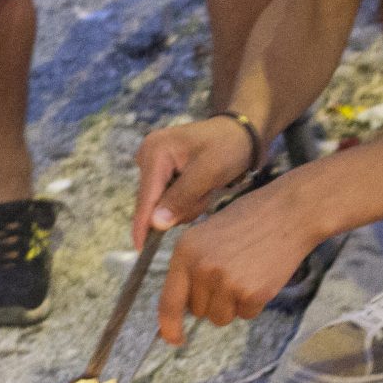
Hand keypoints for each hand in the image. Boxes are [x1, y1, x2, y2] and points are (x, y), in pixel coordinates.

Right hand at [133, 117, 258, 245]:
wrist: (241, 133)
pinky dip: (189, 199)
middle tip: (207, 191)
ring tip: (207, 186)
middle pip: (155, 202)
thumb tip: (155, 223)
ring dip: (189, 203)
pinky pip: (171, 199)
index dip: (143, 224)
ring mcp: (155, 164)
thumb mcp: (209, 172)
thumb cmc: (228, 147)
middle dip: (182, 205)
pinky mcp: (163, 172)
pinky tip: (202, 186)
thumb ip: (181, 198)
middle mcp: (148, 156)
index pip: (146, 196)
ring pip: (165, 204)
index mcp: (155, 151)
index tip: (141, 249)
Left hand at [155, 184, 322, 341]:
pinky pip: (246, 315)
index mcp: (185, 251)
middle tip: (232, 273)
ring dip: (232, 305)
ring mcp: (226, 282)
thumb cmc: (250, 219)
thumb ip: (191, 265)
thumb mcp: (207, 234)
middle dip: (212, 301)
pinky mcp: (251, 293)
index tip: (172, 339)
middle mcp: (201, 269)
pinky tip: (261, 277)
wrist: (290, 212)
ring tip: (246, 274)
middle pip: (198, 311)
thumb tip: (182, 305)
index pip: (169, 300)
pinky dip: (253, 303)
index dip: (169, 326)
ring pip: (221, 317)